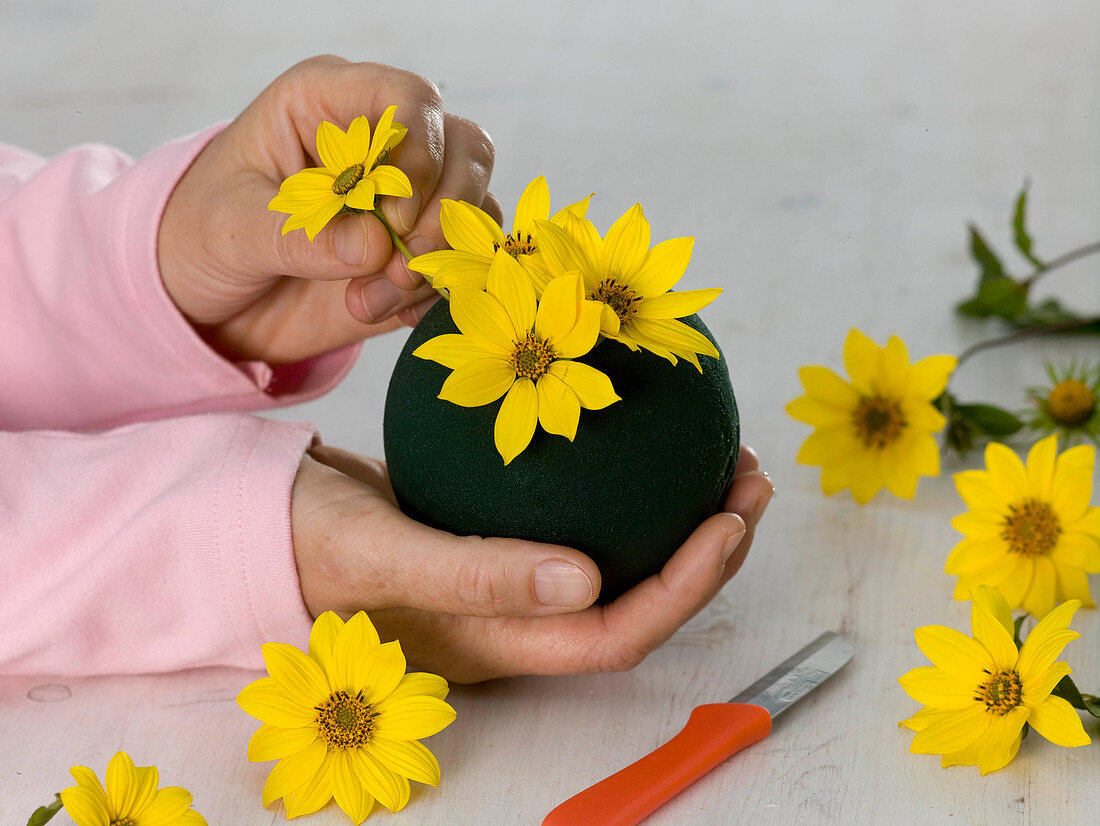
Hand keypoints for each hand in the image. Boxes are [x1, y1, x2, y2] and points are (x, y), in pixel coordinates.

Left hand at [158, 55, 500, 363]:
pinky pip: (461, 267)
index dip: (419, 151)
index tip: (394, 214)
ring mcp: (407, 202)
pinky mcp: (416, 255)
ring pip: (475, 211)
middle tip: (403, 263)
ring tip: (370, 300)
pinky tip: (379, 311)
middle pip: (465, 148)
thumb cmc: (203, 238)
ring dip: (438, 263)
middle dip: (447, 211)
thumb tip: (375, 247)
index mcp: (328, 105)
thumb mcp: (232, 230)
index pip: (408, 98)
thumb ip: (301, 235)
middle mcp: (381, 145)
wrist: (206, 301)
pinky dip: (434, 294)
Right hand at [291, 443, 773, 682]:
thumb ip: (479, 576)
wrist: (255, 517)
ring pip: (615, 557)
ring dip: (675, 515)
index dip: (685, 588)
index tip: (727, 518)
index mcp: (499, 643)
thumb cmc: (307, 545)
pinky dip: (618, 478)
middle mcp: (515, 618)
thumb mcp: (385, 555)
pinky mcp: (493, 533)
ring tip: (716, 458)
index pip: (614, 632)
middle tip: (745, 480)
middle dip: (705, 552)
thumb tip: (585, 581)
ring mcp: (507, 578)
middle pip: (634, 600)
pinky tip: (630, 430)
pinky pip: (575, 512)